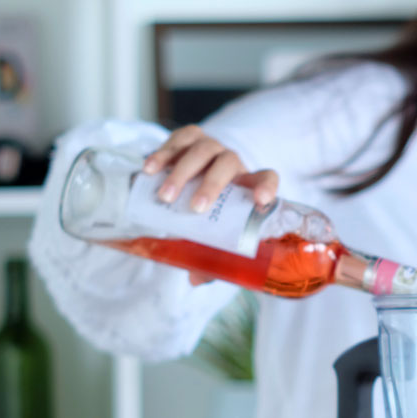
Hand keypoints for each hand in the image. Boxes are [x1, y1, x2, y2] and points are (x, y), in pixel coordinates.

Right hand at [143, 124, 279, 285]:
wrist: (187, 181)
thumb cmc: (207, 214)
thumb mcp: (211, 236)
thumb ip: (209, 258)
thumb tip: (195, 279)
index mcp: (246, 186)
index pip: (267, 179)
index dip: (266, 187)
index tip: (260, 201)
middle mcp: (232, 163)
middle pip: (228, 163)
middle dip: (212, 185)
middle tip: (195, 208)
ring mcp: (211, 148)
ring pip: (202, 149)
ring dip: (182, 172)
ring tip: (165, 197)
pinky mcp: (188, 138)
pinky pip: (179, 139)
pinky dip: (163, 152)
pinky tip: (149, 169)